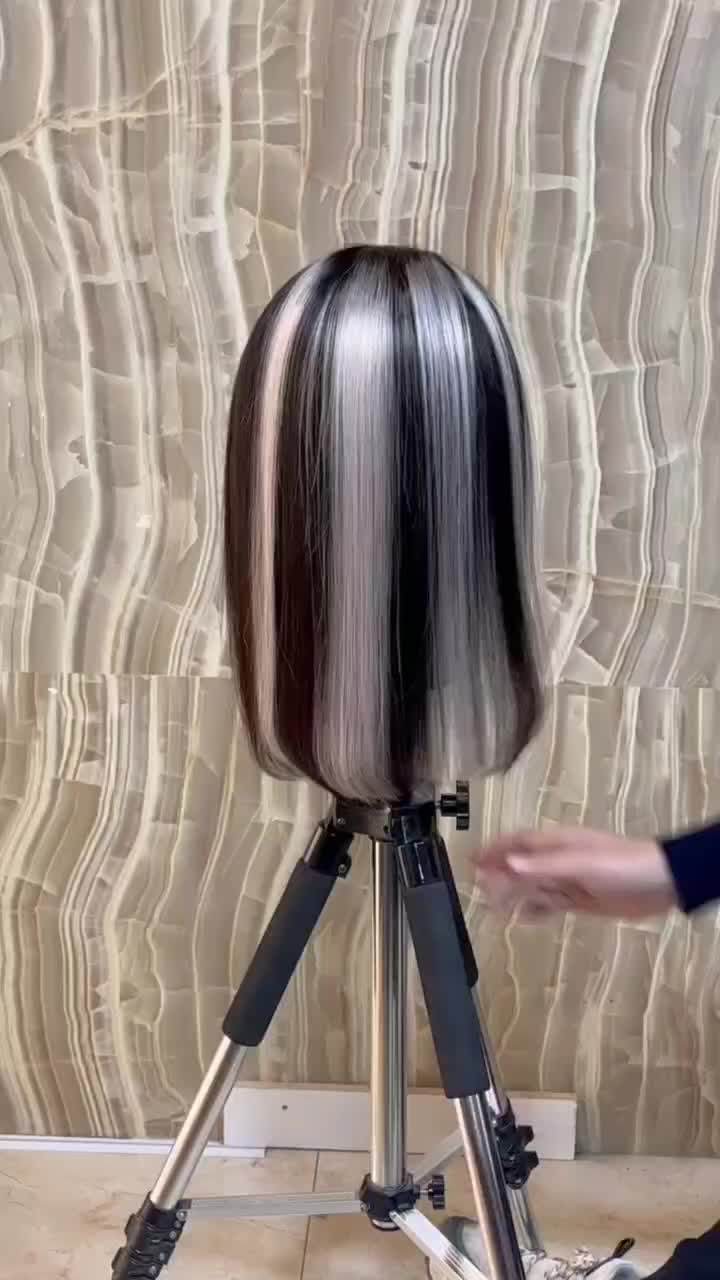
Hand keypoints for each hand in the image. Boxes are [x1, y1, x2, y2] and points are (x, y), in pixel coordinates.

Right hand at [473, 826, 677, 919]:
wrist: (663, 884)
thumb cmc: (623, 868)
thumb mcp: (583, 865)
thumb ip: (545, 867)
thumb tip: (508, 865)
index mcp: (559, 844)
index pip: (519, 845)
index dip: (495, 851)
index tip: (471, 861)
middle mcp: (561, 860)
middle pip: (522, 867)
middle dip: (500, 876)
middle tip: (478, 891)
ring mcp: (571, 881)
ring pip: (534, 887)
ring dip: (514, 896)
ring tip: (494, 910)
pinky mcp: (581, 900)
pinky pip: (551, 904)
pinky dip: (535, 910)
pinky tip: (523, 919)